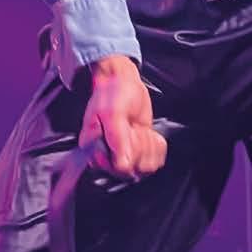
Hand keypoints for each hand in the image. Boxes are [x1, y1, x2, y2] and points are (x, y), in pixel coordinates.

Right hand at [79, 55, 165, 178]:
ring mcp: (125, 153)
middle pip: (136, 170)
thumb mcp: (112, 113)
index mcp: (94, 150)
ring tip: (140, 130)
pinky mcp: (138, 148)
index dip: (130, 152)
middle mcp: (109, 155)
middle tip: (134, 128)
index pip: (119, 169)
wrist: (121, 81)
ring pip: (146, 166)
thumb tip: (122, 164)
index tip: (129, 133)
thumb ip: (116, 138)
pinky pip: (155, 160)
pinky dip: (157, 146)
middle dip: (141, 146)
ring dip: (149, 146)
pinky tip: (148, 133)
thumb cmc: (111, 93)